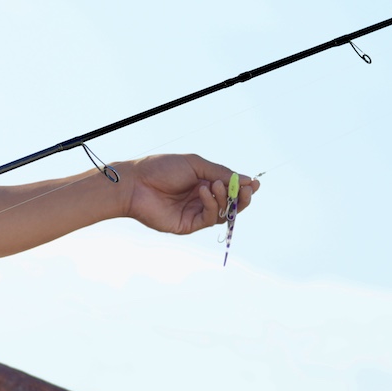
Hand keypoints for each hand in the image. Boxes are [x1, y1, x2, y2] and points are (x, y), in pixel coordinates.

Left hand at [118, 153, 259, 235]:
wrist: (136, 183)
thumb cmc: (162, 168)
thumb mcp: (196, 165)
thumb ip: (220, 173)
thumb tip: (247, 180)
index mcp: (203, 182)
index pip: (230, 188)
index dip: (244, 187)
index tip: (255, 183)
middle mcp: (201, 199)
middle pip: (231, 204)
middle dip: (242, 198)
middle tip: (247, 190)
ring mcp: (195, 213)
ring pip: (222, 213)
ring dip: (225, 199)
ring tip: (216, 186)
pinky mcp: (188, 225)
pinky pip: (209, 218)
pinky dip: (211, 204)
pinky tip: (204, 192)